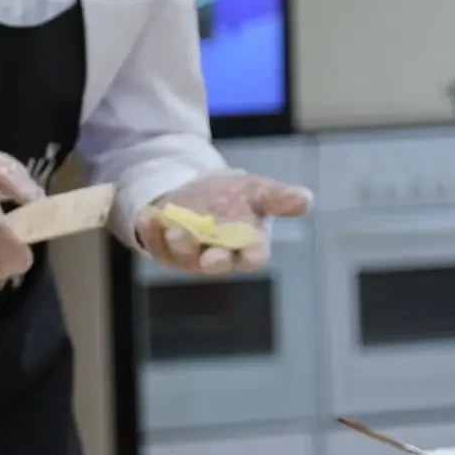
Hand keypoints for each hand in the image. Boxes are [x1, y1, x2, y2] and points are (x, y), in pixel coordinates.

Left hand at [138, 172, 311, 274]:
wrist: (199, 191)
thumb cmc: (235, 197)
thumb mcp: (257, 191)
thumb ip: (279, 197)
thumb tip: (306, 199)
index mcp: (247, 246)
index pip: (253, 257)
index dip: (253, 256)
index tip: (252, 253)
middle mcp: (218, 255)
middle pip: (217, 263)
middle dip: (214, 260)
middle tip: (211, 257)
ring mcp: (189, 254)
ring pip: (183, 256)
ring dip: (180, 245)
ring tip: (177, 229)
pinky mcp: (164, 247)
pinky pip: (155, 244)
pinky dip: (151, 232)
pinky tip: (148, 217)